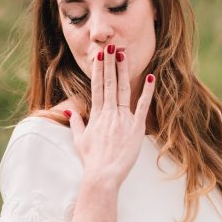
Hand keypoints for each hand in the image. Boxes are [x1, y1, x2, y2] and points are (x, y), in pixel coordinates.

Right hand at [67, 45, 154, 188]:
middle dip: (110, 63)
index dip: (99, 69)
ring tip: (123, 53)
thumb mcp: (80, 140)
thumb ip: (77, 123)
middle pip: (109, 82)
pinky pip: (142, 106)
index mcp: (96, 114)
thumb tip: (70, 112)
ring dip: (123, 70)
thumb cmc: (92, 159)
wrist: (103, 174)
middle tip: (111, 46)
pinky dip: (147, 91)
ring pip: (123, 89)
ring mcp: (123, 118)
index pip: (97, 86)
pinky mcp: (136, 127)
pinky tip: (151, 77)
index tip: (99, 55)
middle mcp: (109, 112)